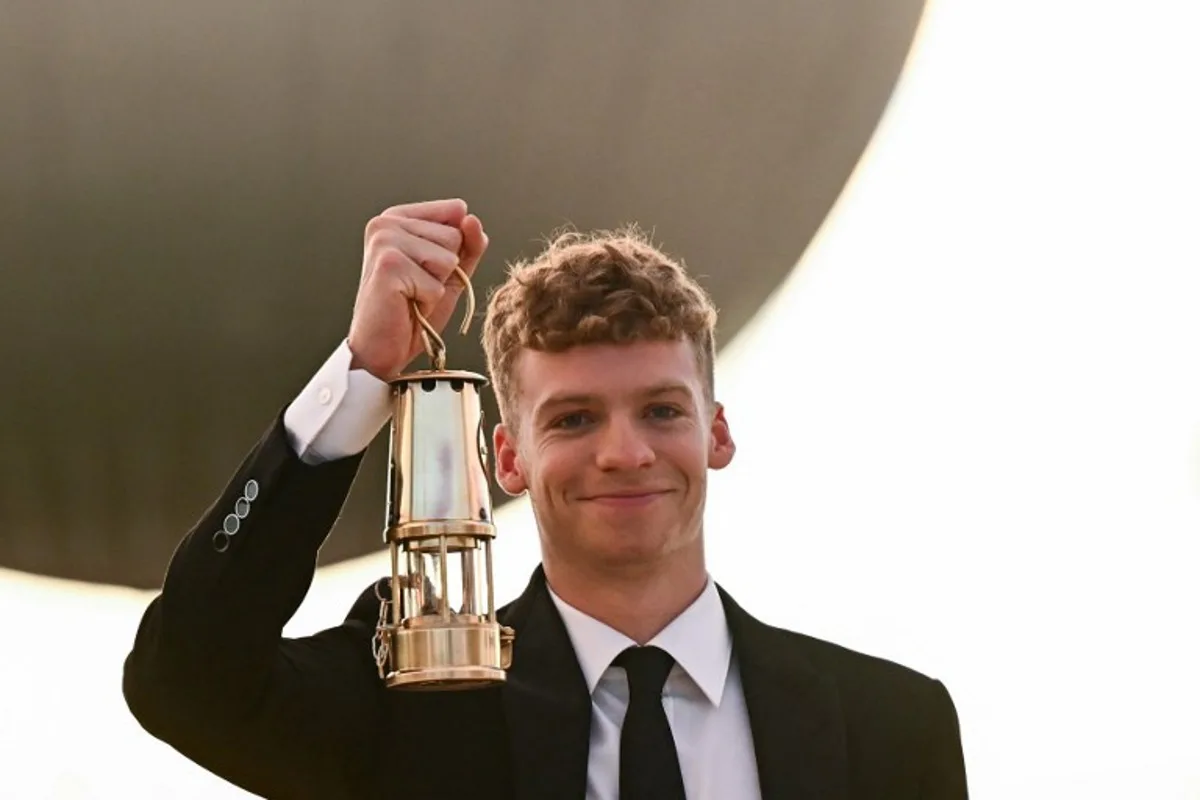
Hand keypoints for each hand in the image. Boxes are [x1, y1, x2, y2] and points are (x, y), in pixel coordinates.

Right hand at [347, 199, 487, 379]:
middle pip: (454, 236)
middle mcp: (386, 223)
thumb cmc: (412, 310)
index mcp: (399, 217)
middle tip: (416, 287)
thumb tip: (473, 220)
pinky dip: (428, 302)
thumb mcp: (450, 273)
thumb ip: (468, 245)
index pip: (456, 212)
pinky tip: (405, 305)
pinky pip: (437, 284)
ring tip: (411, 295)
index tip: (427, 269)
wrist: (383, 346)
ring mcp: (384, 241)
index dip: (453, 250)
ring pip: (448, 259)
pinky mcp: (388, 266)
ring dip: (436, 286)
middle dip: (445, 271)